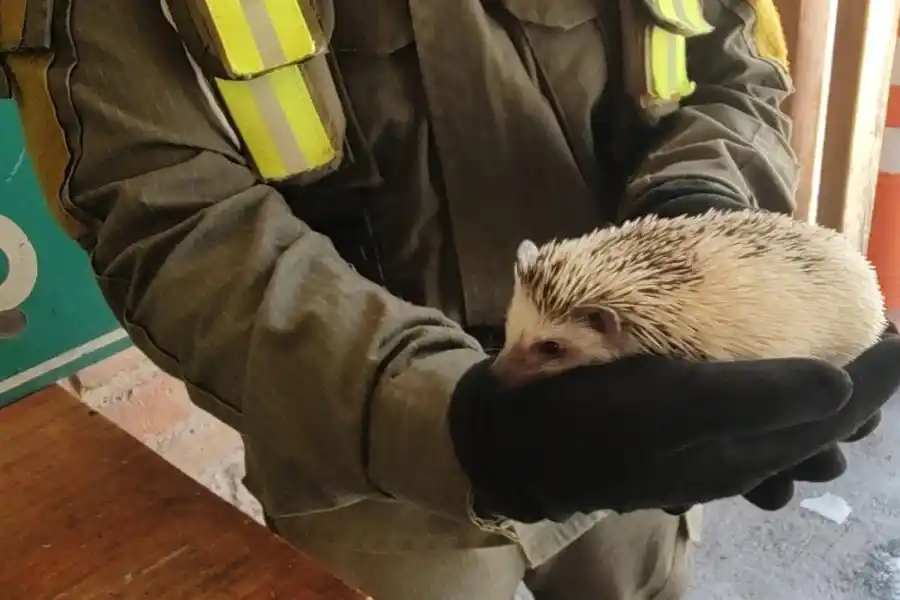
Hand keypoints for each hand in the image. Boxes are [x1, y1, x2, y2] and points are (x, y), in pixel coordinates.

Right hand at [447, 342, 899, 522]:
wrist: (513, 442)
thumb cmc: (584, 415)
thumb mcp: (665, 403)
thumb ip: (754, 397)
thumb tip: (842, 384)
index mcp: (738, 454)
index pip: (832, 416)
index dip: (880, 377)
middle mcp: (730, 460)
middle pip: (817, 428)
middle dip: (863, 387)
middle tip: (885, 338)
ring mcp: (701, 454)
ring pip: (787, 430)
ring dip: (825, 395)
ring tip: (844, 356)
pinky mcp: (675, 440)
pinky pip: (749, 424)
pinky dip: (777, 396)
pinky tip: (768, 378)